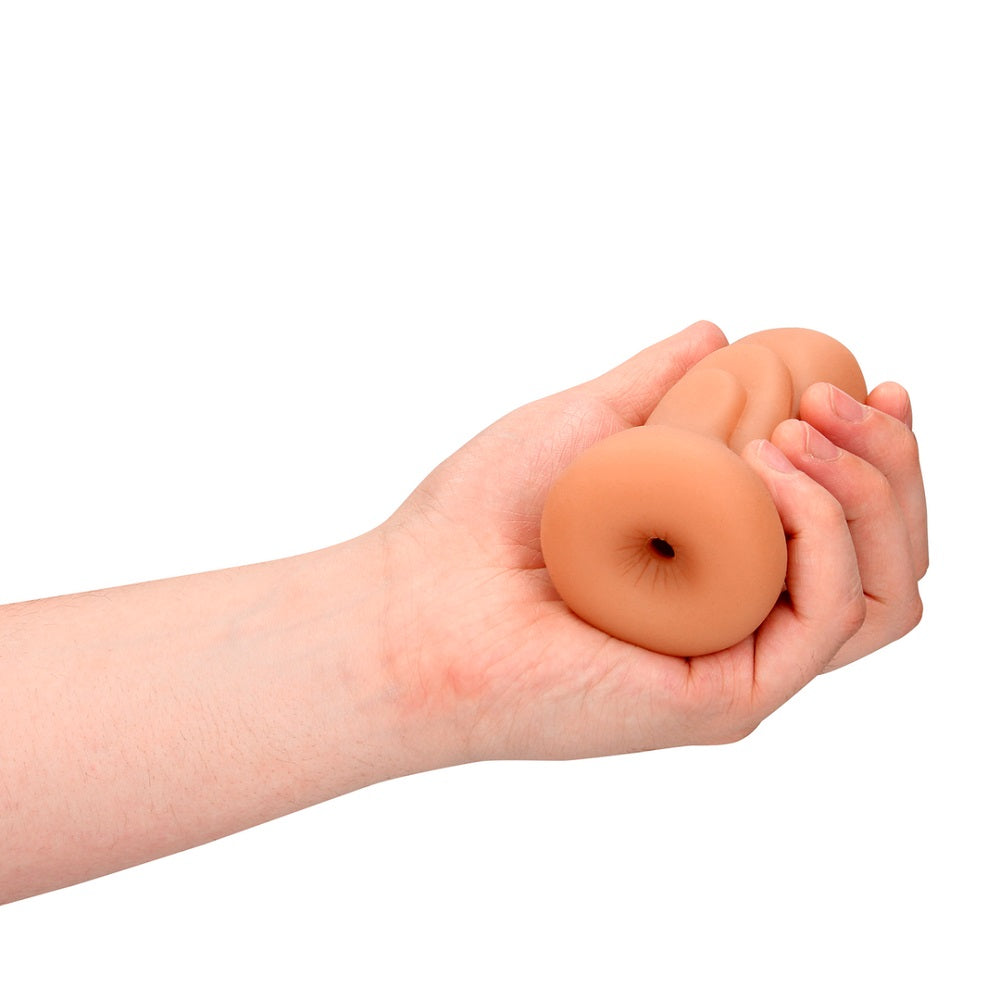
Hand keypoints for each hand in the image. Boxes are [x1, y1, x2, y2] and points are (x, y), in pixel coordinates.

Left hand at [379, 320, 927, 764]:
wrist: (413, 601)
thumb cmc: (479, 520)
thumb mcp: (585, 425)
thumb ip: (657, 386)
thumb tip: (721, 336)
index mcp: (718, 570)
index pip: (845, 527)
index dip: (880, 459)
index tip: (873, 387)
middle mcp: (741, 621)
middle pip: (884, 558)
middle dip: (892, 466)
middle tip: (856, 398)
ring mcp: (739, 664)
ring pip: (882, 593)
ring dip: (871, 493)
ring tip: (805, 429)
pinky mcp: (727, 699)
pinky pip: (827, 616)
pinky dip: (825, 530)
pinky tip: (777, 469)